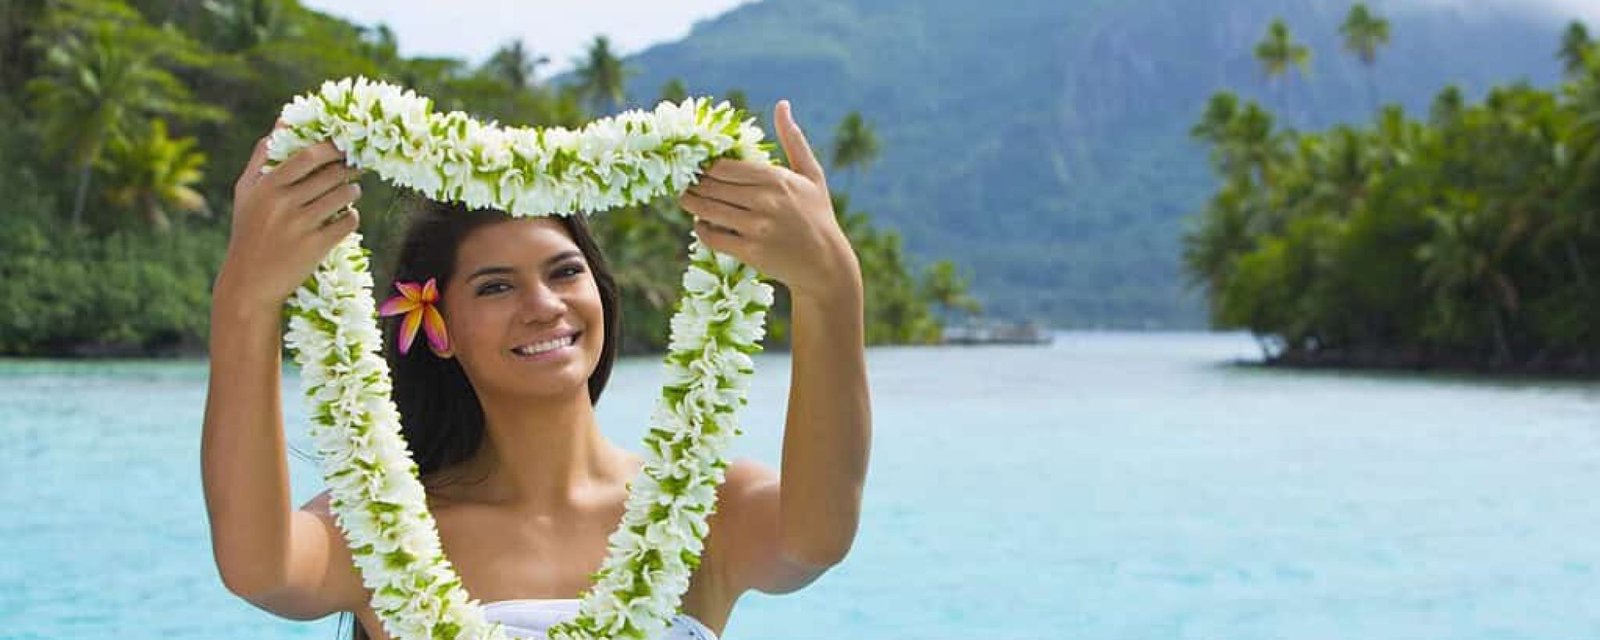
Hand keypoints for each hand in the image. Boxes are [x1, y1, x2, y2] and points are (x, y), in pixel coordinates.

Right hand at [214, 126, 362, 313]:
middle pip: (332, 174)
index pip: (309, 155)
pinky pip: (348, 221)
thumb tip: (283, 121)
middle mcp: (283, 203)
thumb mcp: (246, 192)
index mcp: (267, 186)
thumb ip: (263, 155)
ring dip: (353, 191)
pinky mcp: (316, 247)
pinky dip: (351, 217)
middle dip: (348, 168)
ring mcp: (300, 225)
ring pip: (345, 195)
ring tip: (351, 191)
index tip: (343, 147)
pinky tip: (345, 216)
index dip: (332, 148)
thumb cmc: (248, 230)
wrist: (249, 283)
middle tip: (355, 167)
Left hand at [678, 100, 861, 298]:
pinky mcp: (750, 252)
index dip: (706, 166)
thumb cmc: (818, 215)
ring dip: (691, 204)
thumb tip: (782, 104)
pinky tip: (701, 223)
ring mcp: (756, 227)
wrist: (825, 264)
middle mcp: (765, 201)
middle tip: (684, 181)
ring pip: (708, 210)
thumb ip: (793, 140)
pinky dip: (701, 229)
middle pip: (712, 187)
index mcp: (777, 178)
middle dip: (694, 183)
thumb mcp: (811, 174)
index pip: (725, 167)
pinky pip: (713, 236)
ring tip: (685, 199)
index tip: (697, 165)